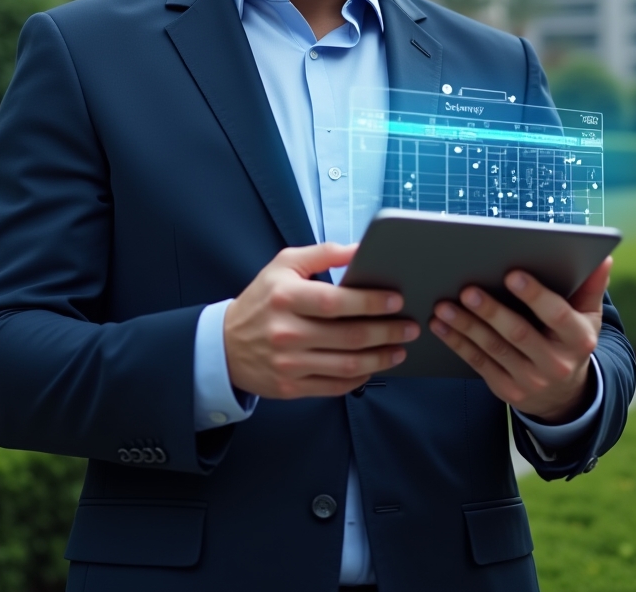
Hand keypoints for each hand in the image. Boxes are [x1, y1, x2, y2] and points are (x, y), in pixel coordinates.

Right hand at [224, 242, 418, 398]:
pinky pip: (335, 386)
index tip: (396, 300)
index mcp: (285, 297)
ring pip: (347, 365)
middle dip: (387, 332)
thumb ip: (323, 253)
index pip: (335, 302)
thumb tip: (361, 248)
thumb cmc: (262, 300)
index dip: (369, 302)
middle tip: (410, 326)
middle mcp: (287, 332)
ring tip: (400, 348)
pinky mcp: (291, 387)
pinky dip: (360, 378)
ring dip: (381, 358)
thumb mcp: (284, 265)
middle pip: (348, 336)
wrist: (225, 345)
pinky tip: (374, 366)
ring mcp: (289, 364)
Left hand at [429, 256, 612, 422]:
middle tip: (467, 289)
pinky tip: (440, 324)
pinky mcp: (507, 390)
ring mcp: (530, 380)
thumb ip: (590, 287)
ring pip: (494, 349)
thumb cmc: (570, 339)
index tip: (512, 273)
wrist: (565, 395)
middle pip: (519, 334)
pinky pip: (478, 363)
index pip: (557, 315)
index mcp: (578, 339)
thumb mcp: (587, 317)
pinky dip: (457, 343)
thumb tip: (603, 256)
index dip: (535, 295)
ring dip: (466, 326)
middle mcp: (556, 363)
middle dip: (492, 311)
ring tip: (444, 305)